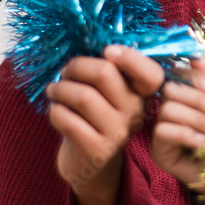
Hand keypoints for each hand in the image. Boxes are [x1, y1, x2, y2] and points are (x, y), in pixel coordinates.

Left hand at [47, 45, 164, 200]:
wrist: (91, 166)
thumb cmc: (95, 119)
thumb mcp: (110, 96)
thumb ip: (108, 72)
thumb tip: (86, 38)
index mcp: (142, 95)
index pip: (151, 74)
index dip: (130, 57)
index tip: (106, 51)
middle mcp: (135, 112)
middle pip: (105, 74)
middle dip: (77, 67)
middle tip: (65, 72)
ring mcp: (118, 133)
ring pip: (83, 95)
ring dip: (60, 89)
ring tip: (53, 91)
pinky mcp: (97, 150)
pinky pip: (67, 119)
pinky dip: (54, 111)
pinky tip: (55, 112)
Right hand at [152, 58, 204, 193]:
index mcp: (188, 94)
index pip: (181, 72)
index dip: (195, 73)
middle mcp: (171, 108)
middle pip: (171, 89)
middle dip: (199, 98)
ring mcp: (162, 129)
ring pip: (167, 109)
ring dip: (196, 117)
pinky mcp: (159, 150)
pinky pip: (163, 132)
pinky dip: (186, 134)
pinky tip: (203, 142)